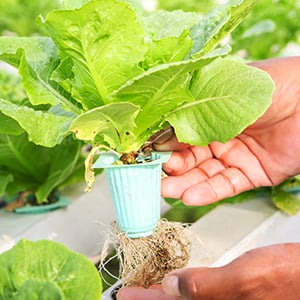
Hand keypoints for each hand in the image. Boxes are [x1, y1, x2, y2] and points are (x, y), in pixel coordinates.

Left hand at [117, 243, 299, 299]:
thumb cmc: (287, 280)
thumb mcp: (244, 281)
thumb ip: (205, 286)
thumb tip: (171, 286)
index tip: (123, 295)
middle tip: (129, 291)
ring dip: (163, 296)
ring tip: (146, 287)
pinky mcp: (230, 297)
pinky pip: (198, 296)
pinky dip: (182, 290)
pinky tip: (176, 283)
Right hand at [155, 56, 299, 204]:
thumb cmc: (274, 85)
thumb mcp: (223, 93)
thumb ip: (191, 110)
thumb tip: (161, 127)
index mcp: (210, 113)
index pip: (179, 132)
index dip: (162, 143)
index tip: (145, 152)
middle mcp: (220, 135)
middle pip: (188, 156)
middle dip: (169, 167)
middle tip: (152, 175)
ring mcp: (234, 155)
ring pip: (203, 174)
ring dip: (183, 183)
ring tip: (165, 190)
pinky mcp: (251, 173)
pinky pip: (226, 185)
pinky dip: (208, 192)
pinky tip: (190, 195)